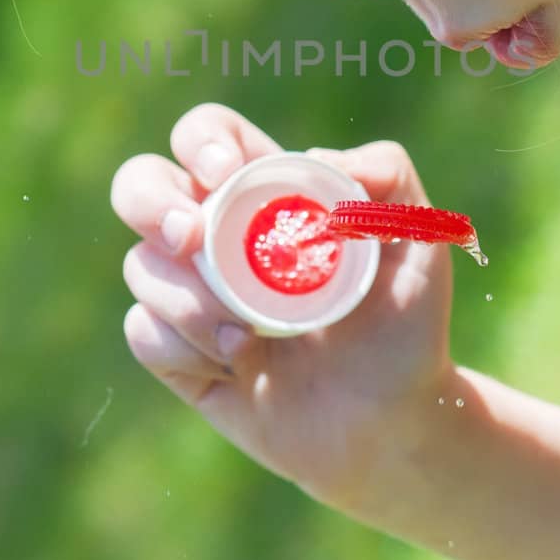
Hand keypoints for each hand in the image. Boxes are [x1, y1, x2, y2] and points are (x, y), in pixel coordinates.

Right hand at [111, 103, 454, 514]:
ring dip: (187, 300)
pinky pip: (143, 332)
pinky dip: (182, 348)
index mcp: (264, 192)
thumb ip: (387, 175)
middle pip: (140, 185)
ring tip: (247, 340)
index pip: (208, 136)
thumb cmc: (407, 323)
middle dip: (150, 203)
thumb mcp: (420, 239)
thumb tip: (314, 158)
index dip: (203, 141)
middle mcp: (216, 235)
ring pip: (142, 265)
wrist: (391, 423)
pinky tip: (235, 369)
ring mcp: (190, 293)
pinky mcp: (178, 354)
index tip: (228, 176)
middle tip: (192, 239)